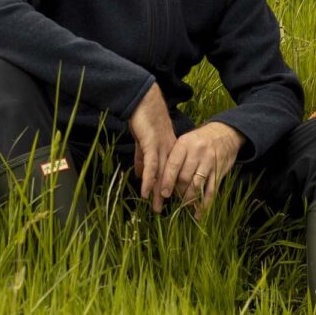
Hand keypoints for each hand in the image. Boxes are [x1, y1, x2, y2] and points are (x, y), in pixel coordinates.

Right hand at [127, 86, 178, 209]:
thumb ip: (144, 158)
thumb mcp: (144, 142)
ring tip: (158, 209)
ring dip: (159, 193)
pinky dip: (149, 180)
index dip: (172, 189)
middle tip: (168, 213)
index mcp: (170, 150)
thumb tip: (142, 175)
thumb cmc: (144, 120)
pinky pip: (151, 166)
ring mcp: (161, 148)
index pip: (172, 173)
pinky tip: (147, 193)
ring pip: (162, 175)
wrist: (144, 101)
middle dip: (168, 197)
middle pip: (169, 178)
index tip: (172, 204)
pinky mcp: (151, 144)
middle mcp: (169, 151)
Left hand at [157, 121, 243, 216]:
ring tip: (184, 205)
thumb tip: (157, 178)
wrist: (225, 132)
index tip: (163, 194)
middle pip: (185, 177)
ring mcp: (210, 162)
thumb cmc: (199, 139)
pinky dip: (205, 203)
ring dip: (189, 198)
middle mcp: (197, 152)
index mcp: (184, 144)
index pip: (173, 164)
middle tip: (175, 198)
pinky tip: (199, 213)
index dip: (167, 181)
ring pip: (197, 185)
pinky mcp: (219, 171)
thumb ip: (173, 157)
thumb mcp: (185, 140)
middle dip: (178, 191)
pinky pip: (211, 190)